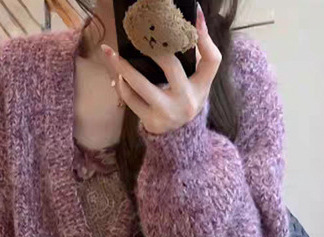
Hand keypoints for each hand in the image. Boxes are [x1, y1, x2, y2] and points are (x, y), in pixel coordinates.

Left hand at [100, 3, 221, 134]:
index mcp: (201, 87)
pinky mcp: (151, 121)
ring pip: (141, 85)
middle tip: (139, 33)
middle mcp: (186, 101)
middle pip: (171, 66)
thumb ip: (196, 54)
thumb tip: (194, 17)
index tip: (196, 14)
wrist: (179, 135)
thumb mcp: (198, 81)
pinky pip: (131, 99)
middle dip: (154, 48)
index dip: (205, 38)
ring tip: (111, 53)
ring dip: (123, 67)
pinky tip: (118, 75)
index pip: (211, 60)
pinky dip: (123, 85)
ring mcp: (167, 112)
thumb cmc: (186, 97)